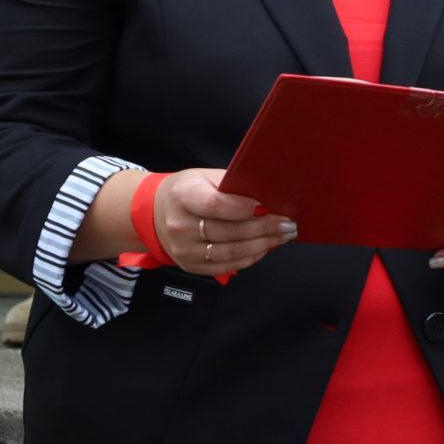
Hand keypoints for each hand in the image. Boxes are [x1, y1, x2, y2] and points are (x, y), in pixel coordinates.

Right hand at [151, 169, 293, 280]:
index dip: (242, 208)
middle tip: (287, 223)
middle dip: (264, 228)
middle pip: (229, 231)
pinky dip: (251, 257)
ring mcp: (184, 250)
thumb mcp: (206, 177)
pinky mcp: (191, 266)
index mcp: (182, 196)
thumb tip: (269, 195)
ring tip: (283, 235)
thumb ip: (233, 186)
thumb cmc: (189, 191)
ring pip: (232, 252)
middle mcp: (180, 226)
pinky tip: (266, 247)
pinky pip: (228, 265)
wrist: (157, 213)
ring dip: (264, 245)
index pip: (215, 205)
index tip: (266, 207)